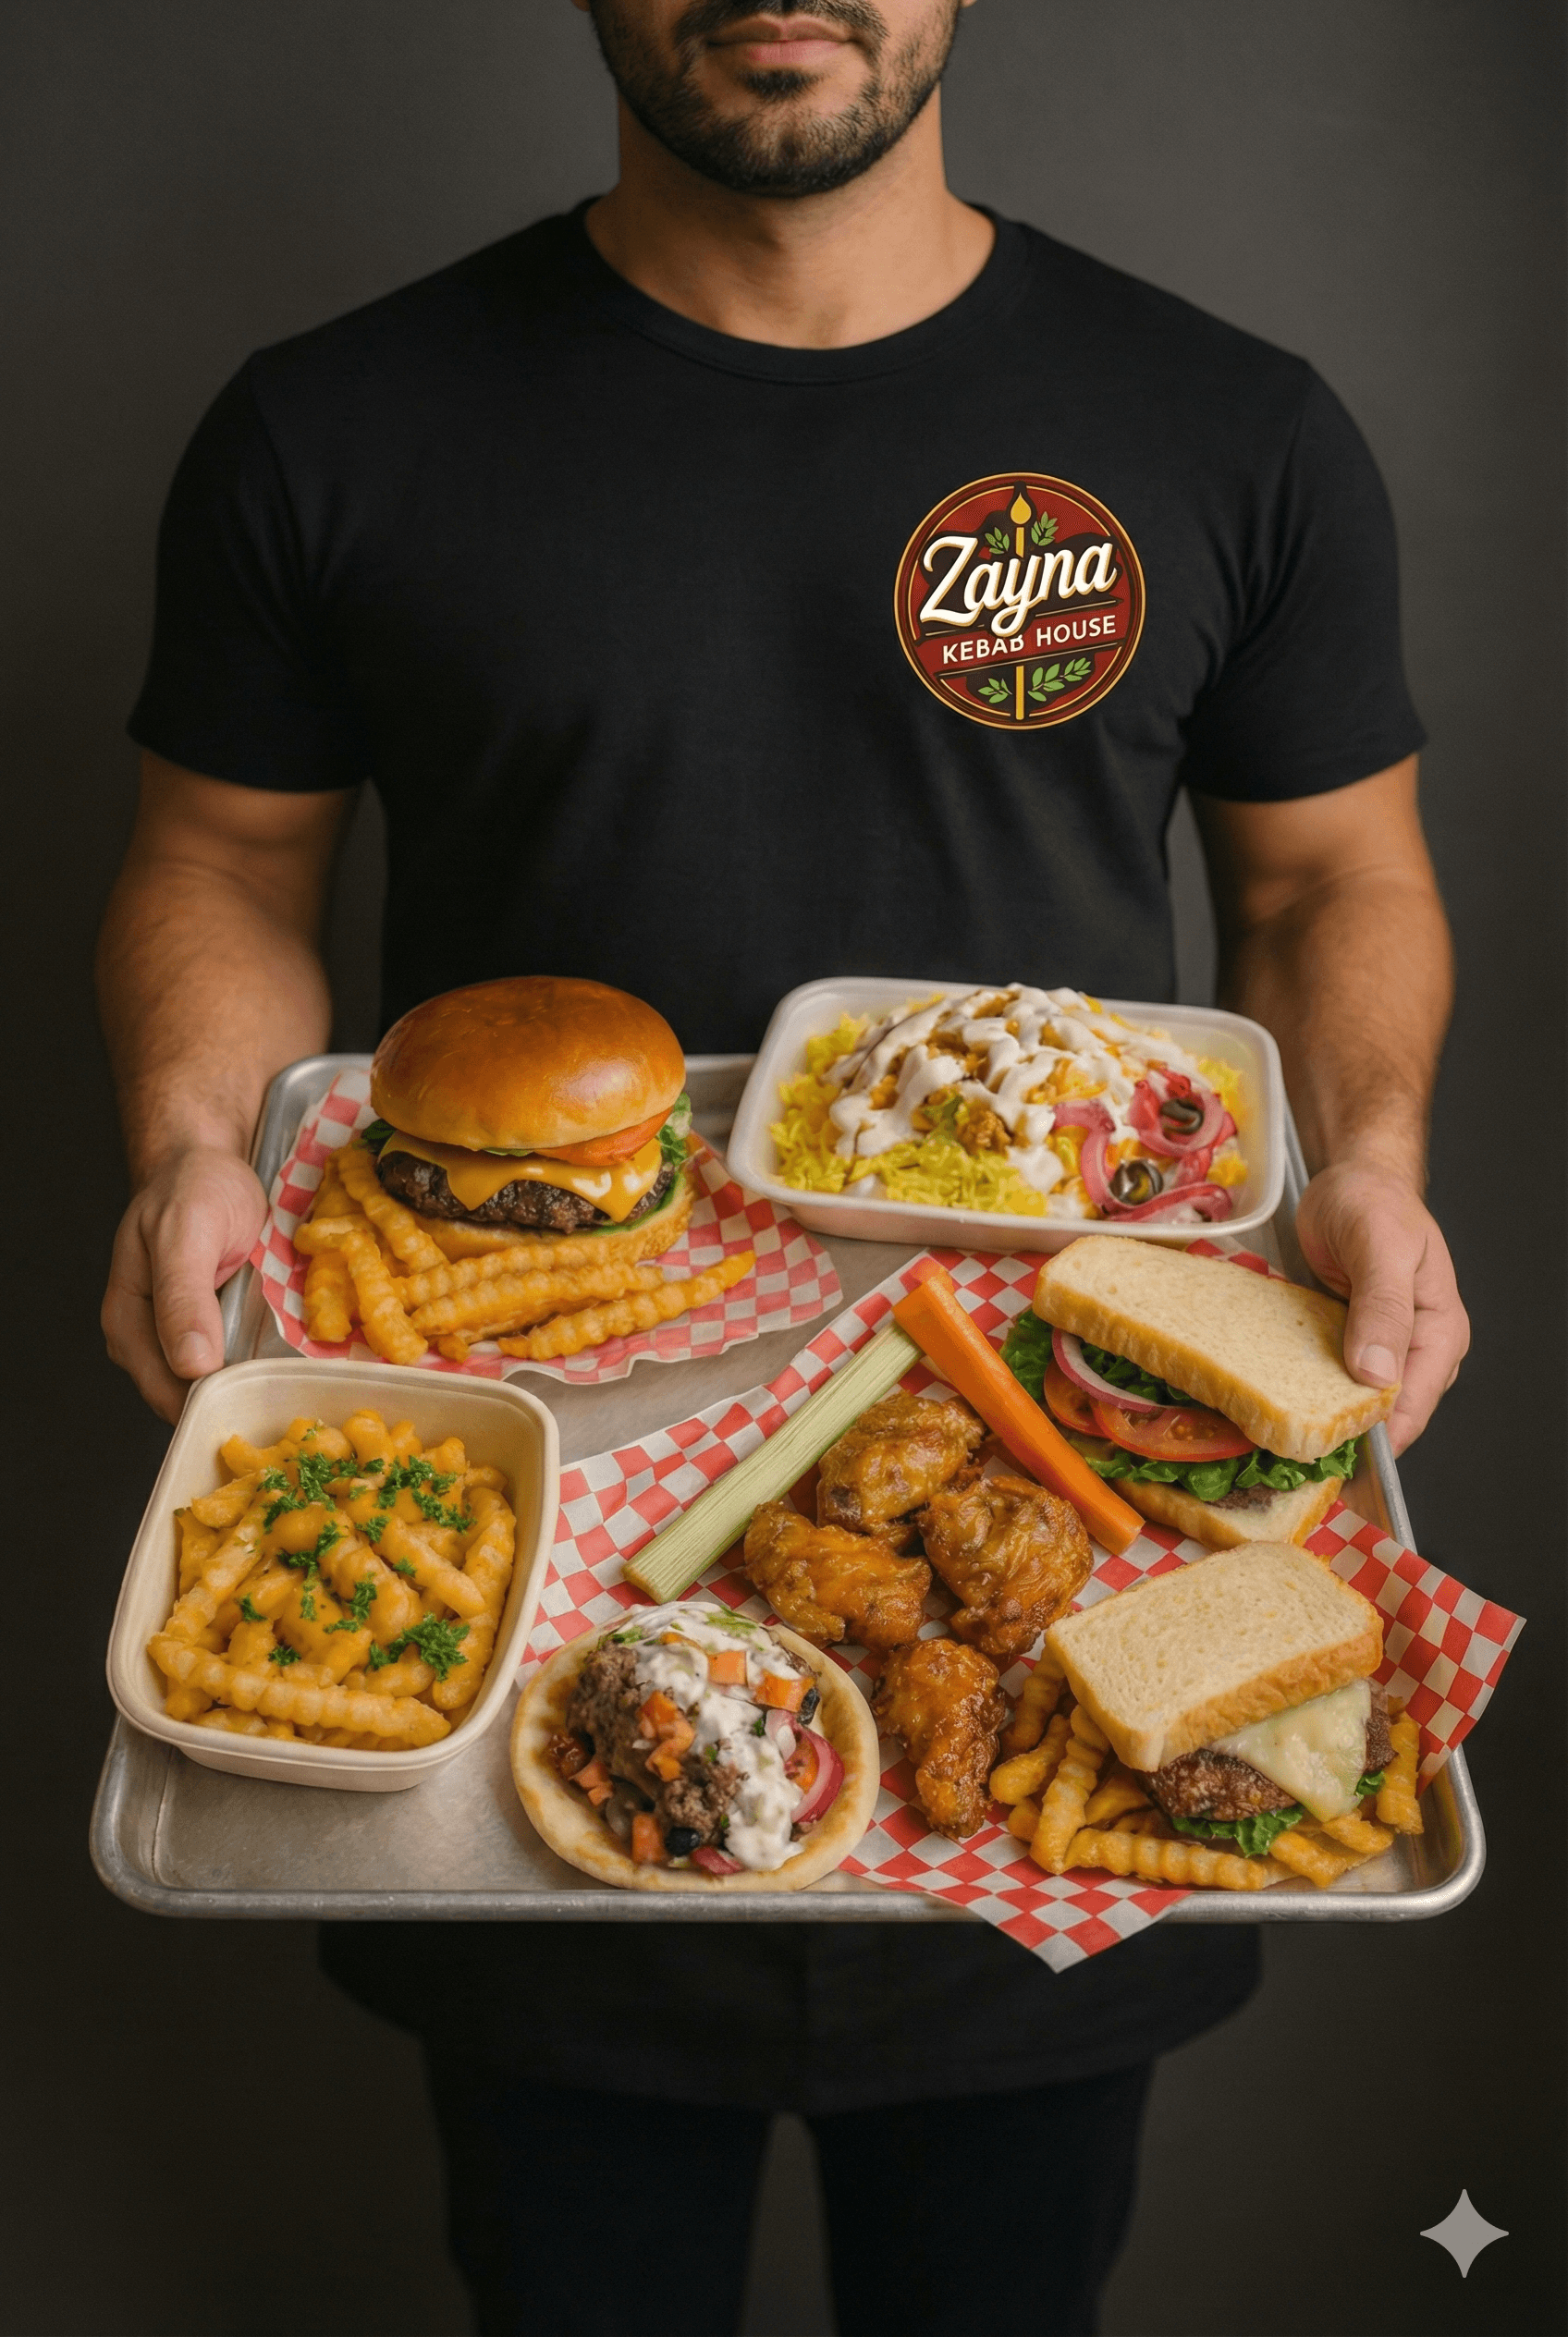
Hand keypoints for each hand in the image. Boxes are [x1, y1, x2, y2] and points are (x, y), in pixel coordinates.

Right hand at [103, 1147, 268, 1422]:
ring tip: (297, 1380)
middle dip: (240, 1401)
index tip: (263, 1403)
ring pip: (223, 1387)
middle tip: (292, 1397)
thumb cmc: (191, 1190)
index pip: (169, 1396)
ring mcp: (187, 1339)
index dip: (213, 1406)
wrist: (209, 1163)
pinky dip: (266, 1364)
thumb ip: (182, 1298)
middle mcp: (152, 1343)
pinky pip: (242, 1364)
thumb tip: (190, 1365)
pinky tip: (294, 1359)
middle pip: (197, 1400)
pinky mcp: (219, 1331)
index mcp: (129, 1326)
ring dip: (258, 1386)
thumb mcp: (185, 1233)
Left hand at [1295, 1160, 1468, 1453]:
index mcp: (1439, 1334)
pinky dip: (1301, 1383)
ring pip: (1349, 1399)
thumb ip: (1384, 1307)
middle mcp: (1414, 1350)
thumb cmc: (1374, 1201)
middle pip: (1381, 1414)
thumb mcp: (1381, 1245)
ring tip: (1270, 1425)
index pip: (1412, 1408)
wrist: (1350, 1177)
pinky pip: (1325, 1375)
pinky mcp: (1345, 1341)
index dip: (1373, 1438)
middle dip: (1338, 1431)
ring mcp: (1378, 1348)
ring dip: (1314, 1411)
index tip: (1326, 1453)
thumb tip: (1379, 1375)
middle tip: (1284, 1443)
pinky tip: (1270, 1391)